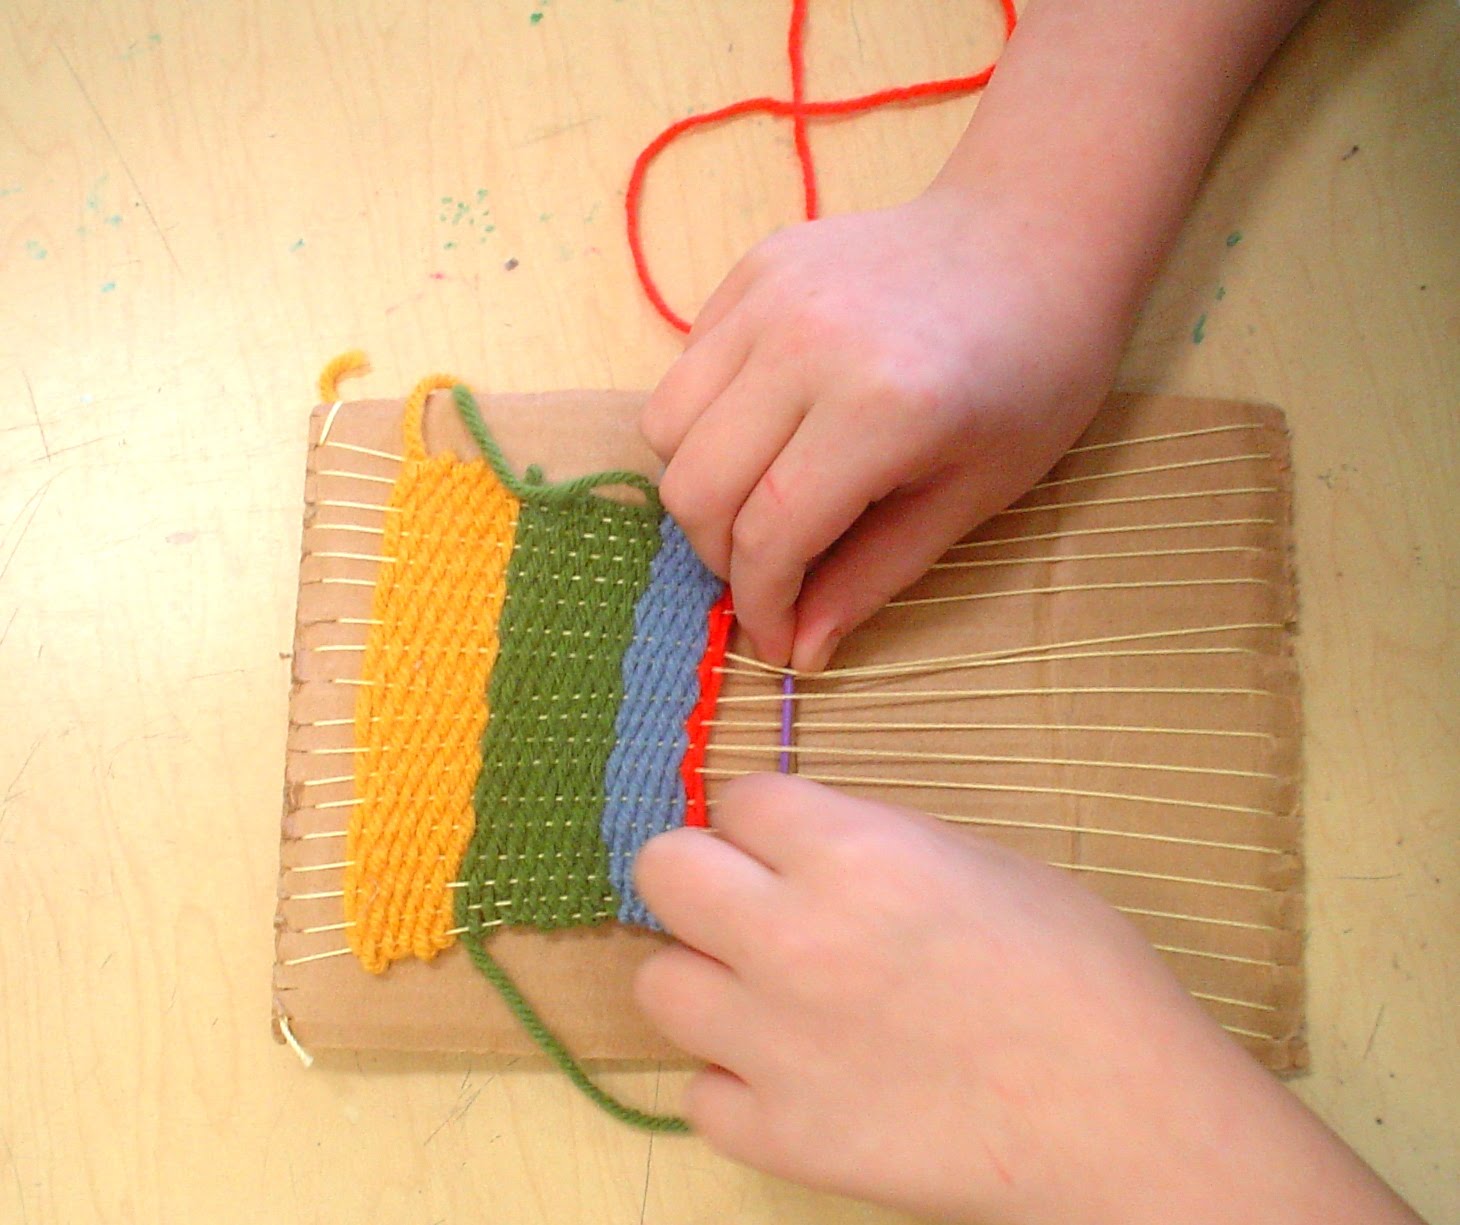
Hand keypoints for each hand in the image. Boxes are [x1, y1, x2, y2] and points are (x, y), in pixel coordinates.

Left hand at [634, 776, 1422, 1224]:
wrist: (1125, 1120)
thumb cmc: (1079, 971)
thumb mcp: (978, 861)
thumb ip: (871, 843)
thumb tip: (804, 845)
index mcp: (848, 852)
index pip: (737, 797)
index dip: (768, 819)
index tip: (791, 843)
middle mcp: (788, 938)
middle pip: (663, 869)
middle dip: (704, 874)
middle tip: (752, 903)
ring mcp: (773, 1045)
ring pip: (659, 983)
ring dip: (708, 979)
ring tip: (770, 994)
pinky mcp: (781, 1137)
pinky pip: (700, 1093)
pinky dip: (739, 1083)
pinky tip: (796, 1076)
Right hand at [640, 187, 1118, 669]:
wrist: (1033, 238)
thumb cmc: (1029, 378)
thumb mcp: (971, 497)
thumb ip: (872, 576)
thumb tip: (798, 652)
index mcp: (880, 407)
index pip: (769, 533)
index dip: (762, 605)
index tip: (777, 640)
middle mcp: (806, 344)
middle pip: (695, 485)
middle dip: (722, 557)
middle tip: (770, 573)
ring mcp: (768, 295)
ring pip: (665, 426)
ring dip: (700, 488)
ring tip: (758, 500)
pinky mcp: (751, 268)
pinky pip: (684, 369)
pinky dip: (706, 422)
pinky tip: (768, 428)